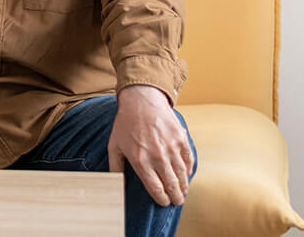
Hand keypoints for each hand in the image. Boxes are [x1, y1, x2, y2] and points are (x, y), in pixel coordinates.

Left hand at [108, 85, 193, 206]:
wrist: (141, 101)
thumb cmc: (126, 124)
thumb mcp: (114, 146)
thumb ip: (115, 167)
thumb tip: (117, 183)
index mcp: (140, 161)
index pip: (155, 188)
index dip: (162, 199)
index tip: (164, 203)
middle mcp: (157, 157)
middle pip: (171, 185)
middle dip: (175, 197)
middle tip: (177, 201)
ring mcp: (171, 148)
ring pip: (182, 175)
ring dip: (184, 186)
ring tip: (183, 192)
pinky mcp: (181, 139)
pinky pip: (189, 160)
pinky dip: (189, 170)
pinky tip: (187, 175)